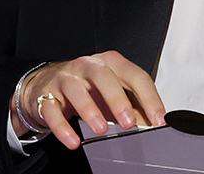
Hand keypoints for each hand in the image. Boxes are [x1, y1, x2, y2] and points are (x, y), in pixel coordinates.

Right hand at [9, 50, 165, 149]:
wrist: (45, 84)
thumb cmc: (85, 86)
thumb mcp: (111, 93)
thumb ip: (131, 106)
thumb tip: (150, 123)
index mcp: (111, 63)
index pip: (135, 75)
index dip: (149, 97)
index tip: (158, 119)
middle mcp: (88, 66)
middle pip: (105, 78)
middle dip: (118, 100)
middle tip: (129, 123)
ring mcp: (65, 78)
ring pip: (77, 91)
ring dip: (90, 111)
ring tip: (101, 130)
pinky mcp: (45, 95)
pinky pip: (52, 111)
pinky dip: (63, 128)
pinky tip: (73, 141)